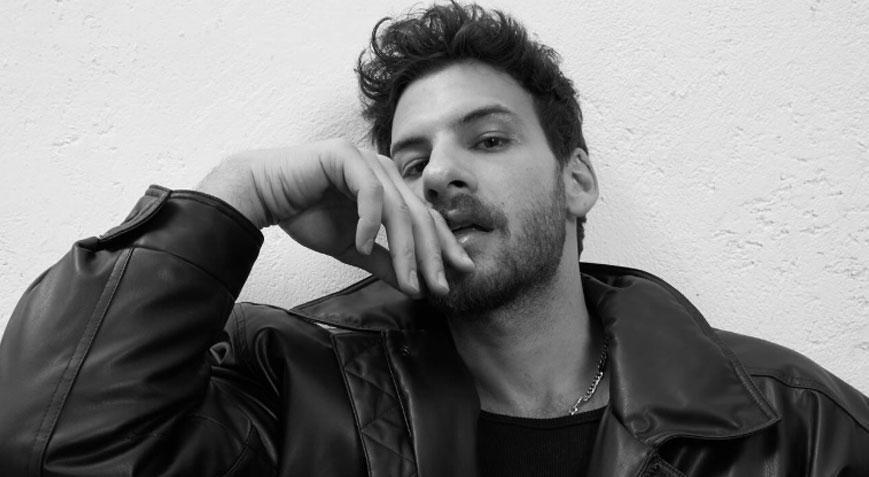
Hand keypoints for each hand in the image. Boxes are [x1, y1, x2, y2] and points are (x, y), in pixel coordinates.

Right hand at [197, 139, 473, 296]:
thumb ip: (383, 261)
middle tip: (438, 286)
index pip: (426, 217)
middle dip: (431, 255)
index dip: (444, 246)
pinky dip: (368, 221)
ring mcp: (366, 160)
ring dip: (405, 248)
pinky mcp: (345, 155)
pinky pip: (368, 191)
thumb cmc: (305, 213)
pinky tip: (363, 246)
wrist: (262, 193)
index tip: (459, 275)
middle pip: (419, 215)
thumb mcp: (353, 248)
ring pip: (397, 208)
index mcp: (390, 187)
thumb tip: (414, 285)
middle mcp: (384, 170)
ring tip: (408, 281)